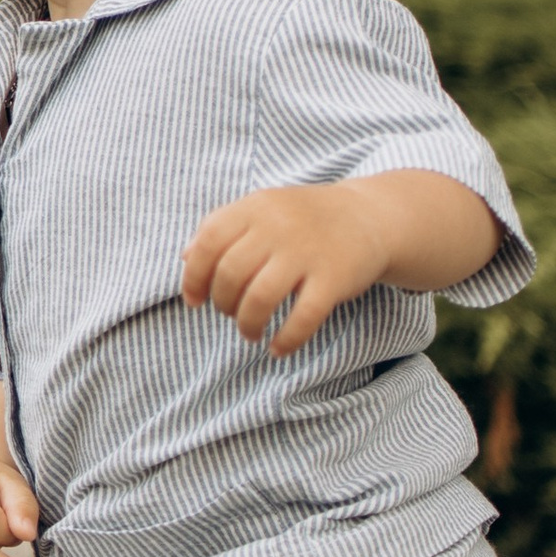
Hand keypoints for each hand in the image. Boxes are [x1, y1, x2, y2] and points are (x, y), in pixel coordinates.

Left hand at [181, 183, 392, 355]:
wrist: (369, 216)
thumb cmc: (304, 219)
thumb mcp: (262, 209)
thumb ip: (223, 228)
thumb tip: (186, 258)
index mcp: (256, 207)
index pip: (208, 242)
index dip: (194, 277)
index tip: (195, 301)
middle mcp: (279, 226)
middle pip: (230, 274)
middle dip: (223, 304)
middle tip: (231, 315)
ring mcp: (308, 252)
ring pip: (260, 299)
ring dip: (248, 325)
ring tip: (251, 333)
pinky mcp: (335, 278)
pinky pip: (303, 317)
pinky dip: (286, 340)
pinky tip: (279, 348)